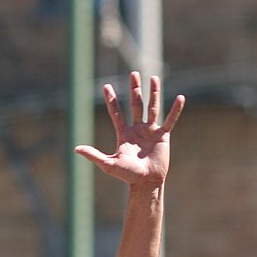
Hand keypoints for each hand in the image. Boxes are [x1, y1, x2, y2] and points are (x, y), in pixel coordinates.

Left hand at [75, 72, 184, 192]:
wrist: (146, 182)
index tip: (106, 86)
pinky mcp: (163, 136)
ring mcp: (151, 131)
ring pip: (152, 107)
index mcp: (124, 133)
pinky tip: (181, 98)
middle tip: (133, 74)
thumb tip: (76, 149)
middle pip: (136, 104)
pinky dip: (175, 110)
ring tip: (153, 77)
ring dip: (153, 93)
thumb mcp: (109, 164)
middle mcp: (137, 129)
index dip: (111, 100)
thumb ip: (94, 155)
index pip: (116, 112)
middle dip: (134, 89)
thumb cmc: (128, 175)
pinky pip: (170, 120)